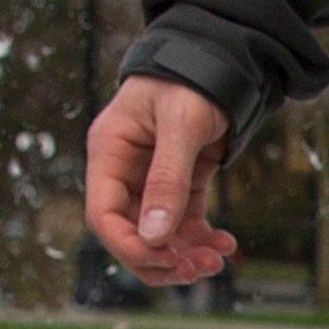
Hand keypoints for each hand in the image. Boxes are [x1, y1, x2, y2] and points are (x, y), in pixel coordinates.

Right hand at [88, 74, 241, 284]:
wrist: (220, 59)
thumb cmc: (192, 81)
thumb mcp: (182, 125)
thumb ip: (167, 179)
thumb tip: (155, 237)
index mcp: (110, 152)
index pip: (104, 215)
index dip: (129, 245)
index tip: (165, 260)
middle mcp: (124, 170)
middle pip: (130, 232)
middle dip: (162, 258)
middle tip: (200, 269)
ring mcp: (150, 179)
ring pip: (158, 234)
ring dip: (185, 254)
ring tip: (219, 259)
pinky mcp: (178, 183)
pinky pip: (183, 222)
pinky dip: (201, 238)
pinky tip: (225, 243)